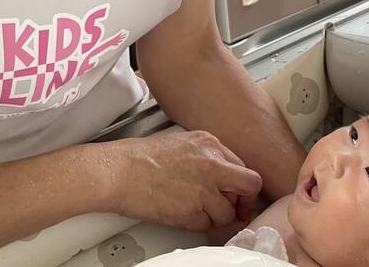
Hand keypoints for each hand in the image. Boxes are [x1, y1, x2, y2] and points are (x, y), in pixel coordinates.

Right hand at [100, 131, 262, 231]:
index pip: (243, 167)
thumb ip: (206, 156)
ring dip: (215, 216)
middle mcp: (212, 164)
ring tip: (196, 210)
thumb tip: (220, 173)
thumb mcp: (181, 142)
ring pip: (227, 212)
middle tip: (233, 209)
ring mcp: (203, 188)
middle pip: (249, 187)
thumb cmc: (140, 157)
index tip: (236, 194)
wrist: (118, 171)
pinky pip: (206, 225)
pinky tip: (182, 214)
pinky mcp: (191, 211)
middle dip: (242, 202)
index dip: (240, 185)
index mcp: (209, 143)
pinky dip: (197, 224)